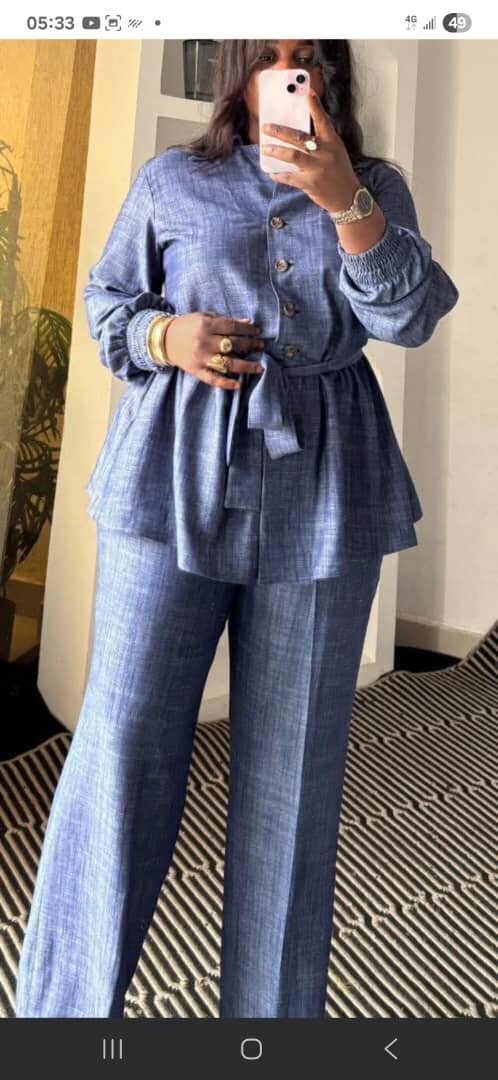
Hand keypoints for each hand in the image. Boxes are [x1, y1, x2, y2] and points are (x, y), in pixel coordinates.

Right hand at [163, 312, 264, 389]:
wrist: (164, 339)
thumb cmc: (187, 326)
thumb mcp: (204, 317)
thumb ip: (225, 321)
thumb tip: (248, 324)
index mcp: (206, 325)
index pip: (232, 328)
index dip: (247, 330)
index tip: (258, 332)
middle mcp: (205, 342)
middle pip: (233, 344)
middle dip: (250, 345)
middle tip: (261, 346)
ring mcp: (201, 358)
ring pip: (227, 364)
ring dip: (246, 366)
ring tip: (259, 367)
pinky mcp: (196, 371)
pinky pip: (213, 379)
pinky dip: (225, 383)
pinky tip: (238, 385)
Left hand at [261, 88, 360, 213]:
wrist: (347, 197)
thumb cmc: (340, 171)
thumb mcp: (336, 151)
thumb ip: (321, 141)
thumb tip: (297, 133)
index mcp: (333, 142)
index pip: (323, 121)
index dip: (315, 107)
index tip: (308, 92)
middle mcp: (324, 153)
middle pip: (299, 138)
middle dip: (280, 131)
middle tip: (266, 127)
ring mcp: (317, 168)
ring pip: (292, 155)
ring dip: (276, 151)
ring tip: (264, 148)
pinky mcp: (310, 183)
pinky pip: (289, 177)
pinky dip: (279, 174)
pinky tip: (271, 172)